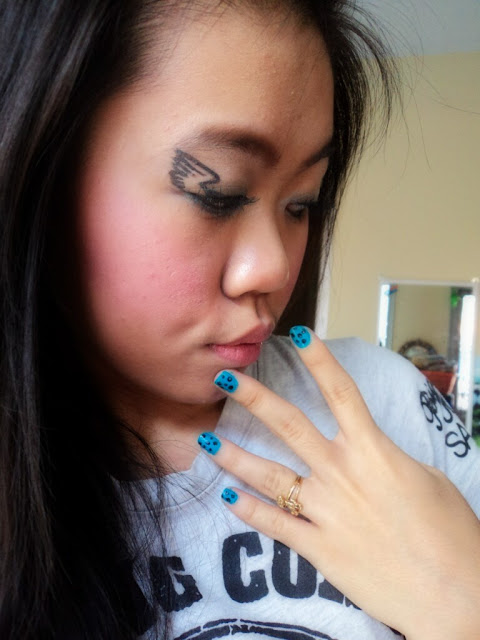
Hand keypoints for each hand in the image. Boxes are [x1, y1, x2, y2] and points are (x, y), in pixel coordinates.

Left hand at [202, 327, 479, 639]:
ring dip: (234, 455)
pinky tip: (228, 498)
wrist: (455, 596)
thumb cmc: (452, 536)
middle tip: (225, 377)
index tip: (299, 335)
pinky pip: (275, 524)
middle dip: (254, 397)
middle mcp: (342, 474)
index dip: (319, 360)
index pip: (341, 392)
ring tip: (206, 439)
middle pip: (289, 425)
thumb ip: (390, 460)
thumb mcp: (429, 481)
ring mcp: (326, 511)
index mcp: (374, 451)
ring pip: (269, 475)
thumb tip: (372, 453)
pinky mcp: (318, 548)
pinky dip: (249, 511)